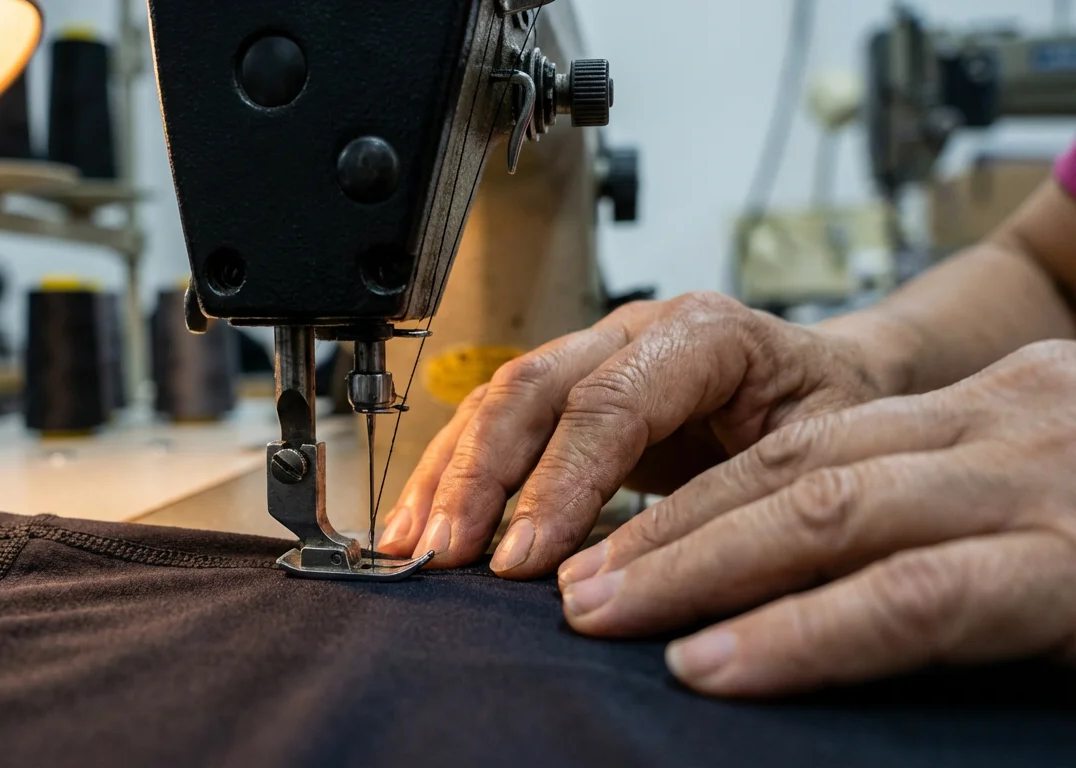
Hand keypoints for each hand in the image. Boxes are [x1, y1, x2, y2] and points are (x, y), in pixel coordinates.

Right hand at [377, 292, 900, 574]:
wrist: (835, 388)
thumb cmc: (833, 421)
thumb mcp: (815, 464)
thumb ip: (731, 510)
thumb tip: (628, 580)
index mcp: (704, 333)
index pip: (608, 403)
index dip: (558, 484)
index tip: (523, 559)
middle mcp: (636, 331)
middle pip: (532, 389)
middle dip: (479, 478)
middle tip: (445, 555)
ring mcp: (594, 353)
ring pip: (497, 400)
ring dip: (448, 477)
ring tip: (410, 547)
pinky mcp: (570, 391)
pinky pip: (495, 422)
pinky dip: (452, 475)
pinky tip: (418, 522)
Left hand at [559, 341, 1075, 697]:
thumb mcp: (1010, 490)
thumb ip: (909, 504)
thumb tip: (765, 563)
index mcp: (968, 410)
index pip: (795, 445)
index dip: (683, 500)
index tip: (595, 547)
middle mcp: (989, 427)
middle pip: (786, 467)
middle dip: (662, 530)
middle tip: (566, 584)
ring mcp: (1023, 491)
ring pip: (822, 511)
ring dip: (693, 566)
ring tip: (600, 613)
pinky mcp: (1062, 573)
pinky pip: (906, 600)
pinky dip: (796, 634)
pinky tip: (709, 664)